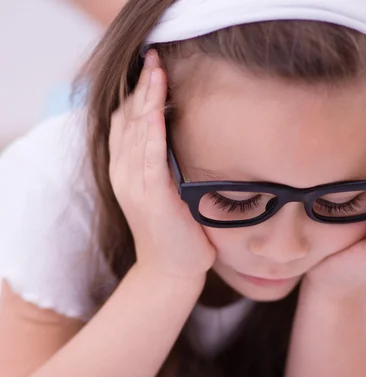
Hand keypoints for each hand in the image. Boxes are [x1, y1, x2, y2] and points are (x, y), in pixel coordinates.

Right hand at [109, 50, 215, 281]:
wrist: (172, 269)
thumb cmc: (174, 230)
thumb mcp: (165, 191)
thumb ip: (163, 164)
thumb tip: (179, 136)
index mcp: (126, 171)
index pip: (125, 122)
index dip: (136, 93)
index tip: (152, 68)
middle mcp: (124, 174)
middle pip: (128, 120)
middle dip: (142, 87)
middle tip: (154, 57)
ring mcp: (134, 186)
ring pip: (136, 133)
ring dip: (147, 101)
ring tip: (157, 72)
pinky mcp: (151, 199)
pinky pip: (149, 159)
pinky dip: (151, 133)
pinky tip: (156, 111)